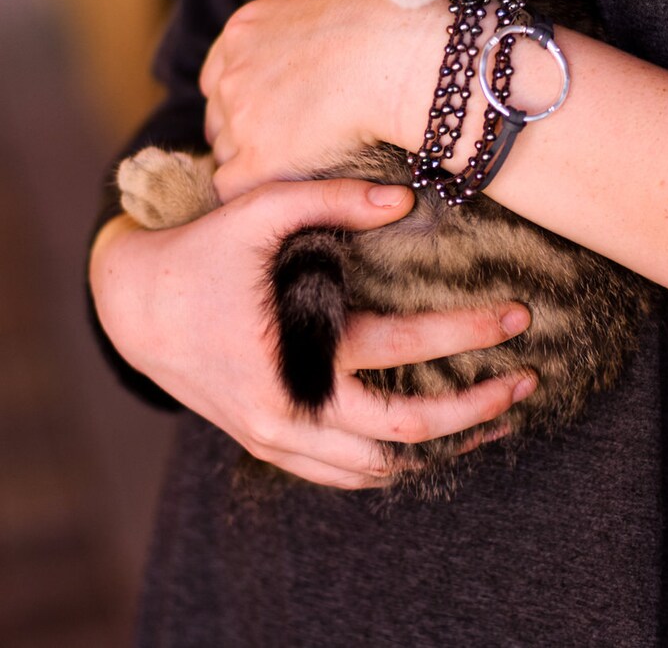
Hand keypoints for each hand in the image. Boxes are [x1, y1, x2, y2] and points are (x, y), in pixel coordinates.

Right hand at [90, 177, 533, 488]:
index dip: (467, 333)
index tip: (516, 315)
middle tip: (528, 381)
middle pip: (408, 433)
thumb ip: (331, 199)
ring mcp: (282, 440)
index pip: (404, 351)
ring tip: (494, 421)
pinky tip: (429, 440)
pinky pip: (347, 475)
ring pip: (382, 471)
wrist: (133, 309)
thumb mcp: (257, 211)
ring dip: (443, 449)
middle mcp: (294, 412)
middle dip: (477, 410)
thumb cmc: (200, 254)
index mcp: (297, 355)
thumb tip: (407, 200)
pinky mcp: (272, 446)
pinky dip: (395, 463)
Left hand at [200, 0, 444, 202]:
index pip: (220, 76)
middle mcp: (232, 74)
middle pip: (219, 114)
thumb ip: (308, 29)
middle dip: (242, 130)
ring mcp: (240, 118)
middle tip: (281, 144)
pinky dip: (253, 191)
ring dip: (251, 162)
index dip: (241, 97)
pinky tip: (279, 193)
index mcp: (242, 32)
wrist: (391, 58)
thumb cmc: (382, 26)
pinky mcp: (258, 160)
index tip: (267, 110)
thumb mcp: (327, 5)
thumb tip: (332, 44)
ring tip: (290, 170)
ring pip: (226, 152)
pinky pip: (232, 187)